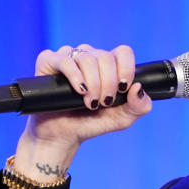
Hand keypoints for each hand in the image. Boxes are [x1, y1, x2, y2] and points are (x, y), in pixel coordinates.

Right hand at [10, 44, 152, 185]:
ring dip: (92, 83)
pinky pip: (63, 59)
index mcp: (108, 65)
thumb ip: (139, 106)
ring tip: (89, 103)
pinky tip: (79, 90)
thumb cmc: (92, 123)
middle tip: (103, 102)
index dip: (126, 68)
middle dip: (108, 83)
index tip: (123, 88)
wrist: (63, 136)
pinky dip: (74, 75)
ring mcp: (69, 58)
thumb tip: (138, 87)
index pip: (122, 52)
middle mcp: (89, 57)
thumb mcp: (122, 119)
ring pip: (86, 58)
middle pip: (105, 57)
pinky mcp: (48, 62)